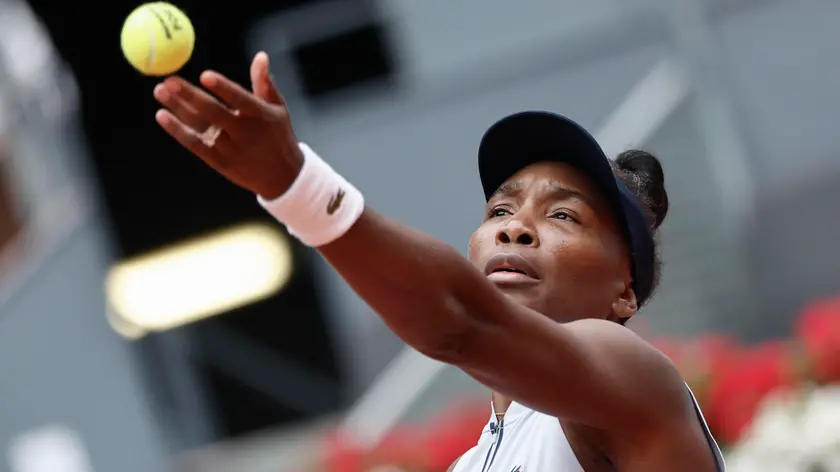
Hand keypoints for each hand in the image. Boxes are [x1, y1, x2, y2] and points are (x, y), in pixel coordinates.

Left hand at [153, 52, 302, 198]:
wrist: (283, 177)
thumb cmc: (279, 136)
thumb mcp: (277, 109)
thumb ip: (264, 83)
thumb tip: (260, 55)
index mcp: (260, 115)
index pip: (240, 99)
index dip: (223, 88)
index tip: (205, 75)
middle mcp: (244, 133)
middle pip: (213, 112)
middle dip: (189, 96)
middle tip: (169, 80)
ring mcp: (231, 149)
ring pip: (200, 126)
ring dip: (178, 109)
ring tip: (159, 91)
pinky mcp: (220, 162)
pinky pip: (195, 144)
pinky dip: (178, 131)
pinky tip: (162, 116)